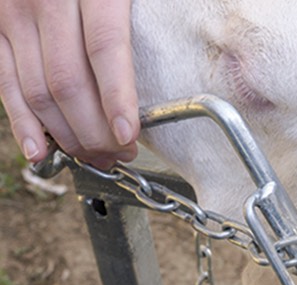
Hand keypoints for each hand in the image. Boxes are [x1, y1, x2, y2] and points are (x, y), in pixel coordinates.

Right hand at [0, 0, 138, 168]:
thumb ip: (145, 3)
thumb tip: (179, 47)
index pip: (103, 47)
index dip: (117, 97)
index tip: (130, 134)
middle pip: (68, 79)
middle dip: (96, 128)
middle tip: (122, 154)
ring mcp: (10, 12)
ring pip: (36, 90)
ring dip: (68, 134)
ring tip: (97, 157)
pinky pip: (5, 82)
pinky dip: (23, 122)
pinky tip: (43, 151)